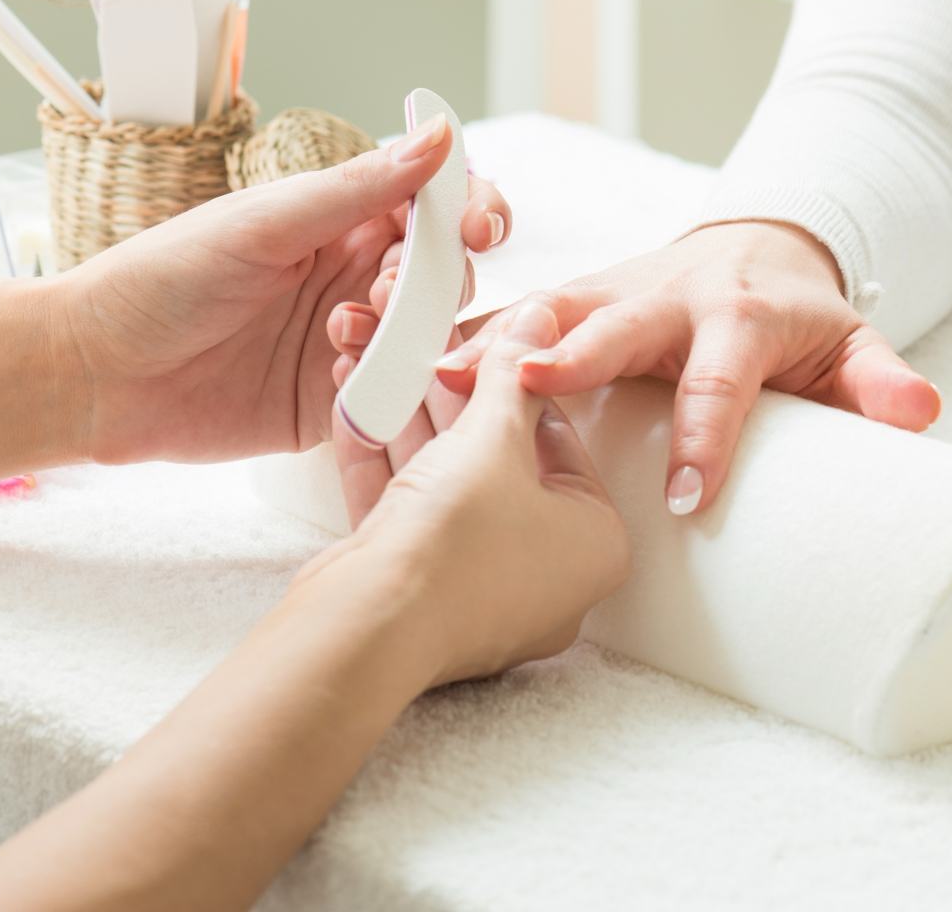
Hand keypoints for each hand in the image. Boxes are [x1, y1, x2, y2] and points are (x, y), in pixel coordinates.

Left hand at [59, 118, 509, 465]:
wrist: (96, 374)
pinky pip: (398, 395)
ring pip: (431, 336)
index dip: (472, 210)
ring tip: (341, 330)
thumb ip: (359, 187)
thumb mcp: (263, 223)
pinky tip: (335, 374)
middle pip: (449, 274)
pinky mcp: (340, 403)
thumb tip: (441, 136)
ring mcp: (354, 341)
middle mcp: (356, 277)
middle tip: (380, 289)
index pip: (437, 204)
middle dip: (437, 280)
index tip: (476, 227)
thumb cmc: (159, 282)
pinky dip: (384, 383)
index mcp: (342, 220)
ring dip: (406, 331)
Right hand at [305, 298, 629, 686]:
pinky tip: (354, 410)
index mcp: (598, 545)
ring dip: (413, 429)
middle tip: (427, 356)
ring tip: (383, 368)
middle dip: (455, 407)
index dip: (517, 387)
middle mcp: (550, 580)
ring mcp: (483, 596)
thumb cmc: (458, 541)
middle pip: (502, 468)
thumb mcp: (493, 438)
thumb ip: (514, 375)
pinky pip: (410, 522)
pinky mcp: (423, 602)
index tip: (482, 351)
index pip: (563, 444)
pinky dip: (384, 470)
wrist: (370, 629)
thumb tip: (536, 322)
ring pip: (448, 492)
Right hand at [332, 220, 941, 515]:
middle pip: (619, 324)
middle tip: (531, 387)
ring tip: (432, 374)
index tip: (693, 499)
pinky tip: (409, 367)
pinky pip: (515, 314)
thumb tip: (923, 414)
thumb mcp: (850, 346)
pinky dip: (468, 336)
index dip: (709, 438)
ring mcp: (613, 288)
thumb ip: (880, 383)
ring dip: (495, 341)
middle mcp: (667, 294)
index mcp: (737, 314)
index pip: (723, 381)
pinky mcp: (575, 296)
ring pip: (549, 310)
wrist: (756, 249)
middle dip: (577, 355)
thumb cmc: (799, 318)